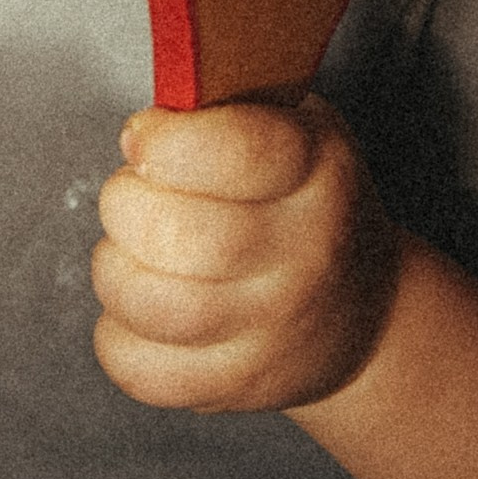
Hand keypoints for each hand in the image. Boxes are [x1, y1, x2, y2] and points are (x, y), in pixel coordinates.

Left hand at [91, 94, 400, 414]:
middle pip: (180, 237)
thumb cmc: (303, 199)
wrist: (363, 311)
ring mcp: (273, 331)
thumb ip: (231, 101)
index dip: (166, 141)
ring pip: (150, 305)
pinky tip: (139, 308)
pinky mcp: (236, 386)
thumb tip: (157, 91)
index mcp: (319, 173)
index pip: (238, 154)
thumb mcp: (297, 127)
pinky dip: (116, 335)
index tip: (145, 136)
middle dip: (125, 205)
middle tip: (134, 194)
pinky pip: (139, 369)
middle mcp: (305, 257)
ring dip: (114, 267)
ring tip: (133, 250)